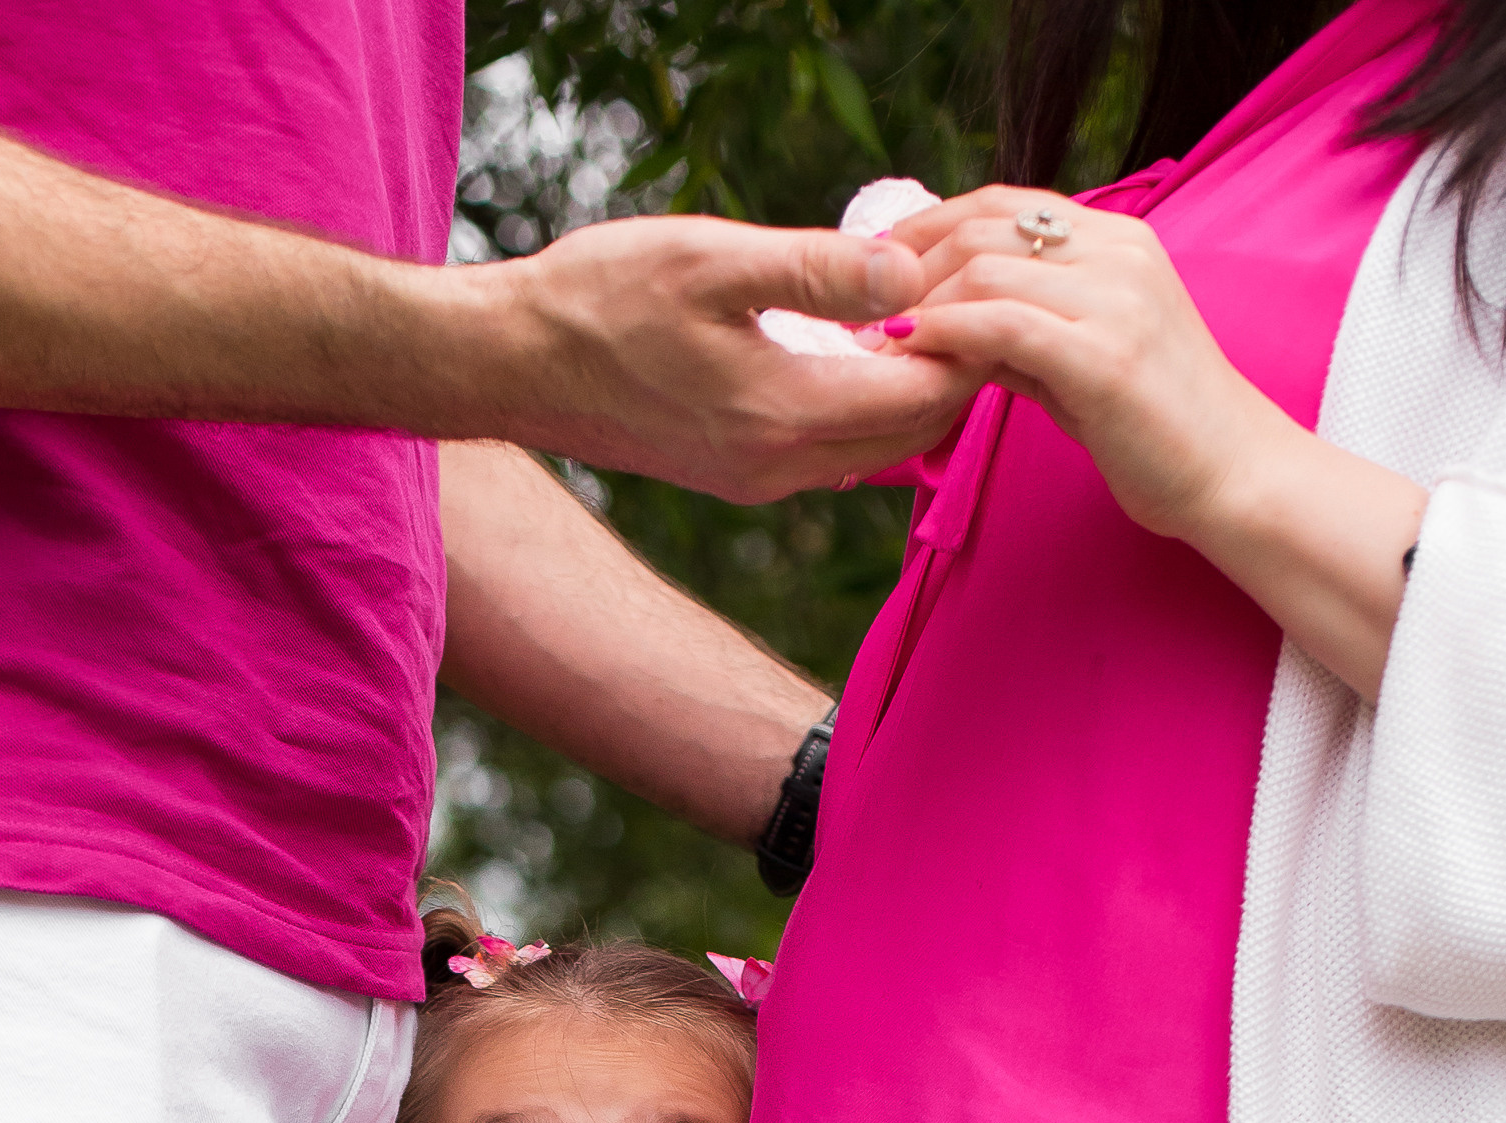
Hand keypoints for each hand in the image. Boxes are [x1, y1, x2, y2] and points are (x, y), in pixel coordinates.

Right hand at [476, 214, 978, 501]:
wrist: (514, 364)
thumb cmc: (601, 299)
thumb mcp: (714, 259)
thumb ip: (819, 272)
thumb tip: (909, 277)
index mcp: (785, 414)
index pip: (924, 394)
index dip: (972, 342)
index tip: (991, 286)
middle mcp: (781, 467)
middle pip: (915, 433)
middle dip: (959, 373)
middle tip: (980, 301)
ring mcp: (759, 480)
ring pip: (878, 447)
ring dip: (914, 393)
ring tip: (930, 320)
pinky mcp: (738, 475)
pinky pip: (834, 450)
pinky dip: (868, 406)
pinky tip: (864, 352)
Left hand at [879, 187, 1427, 701]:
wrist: (1234, 479)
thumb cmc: (1160, 433)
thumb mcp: (1083, 366)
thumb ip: (1024, 336)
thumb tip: (950, 328)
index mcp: (1119, 243)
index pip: (1006, 203)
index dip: (931, 224)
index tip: (879, 265)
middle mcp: (1119, 254)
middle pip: (986, 227)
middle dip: (910, 264)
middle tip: (858, 307)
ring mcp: (1114, 300)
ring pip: (986, 270)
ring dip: (918, 304)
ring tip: (874, 341)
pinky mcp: (1103, 356)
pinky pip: (1000, 325)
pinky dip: (943, 335)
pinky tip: (907, 356)